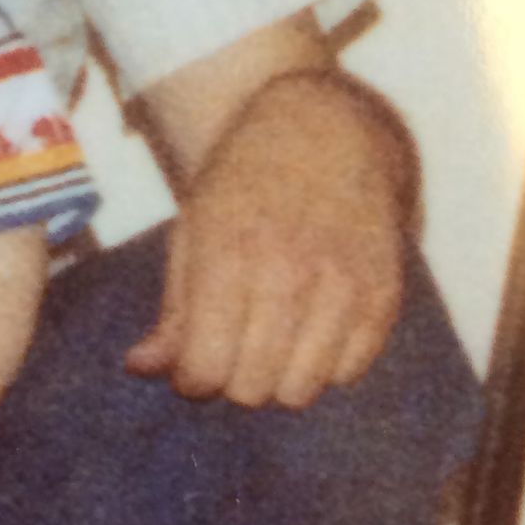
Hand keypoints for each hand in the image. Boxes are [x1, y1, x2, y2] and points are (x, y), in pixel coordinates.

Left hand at [126, 70, 405, 407]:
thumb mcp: (192, 235)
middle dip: (232, 380)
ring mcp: (343, 285)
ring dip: (279, 379)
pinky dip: (326, 364)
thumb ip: (172, 310)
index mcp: (228, 255)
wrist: (325, 133)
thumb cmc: (243, 189)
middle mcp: (289, 272)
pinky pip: (348, 373)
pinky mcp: (383, 294)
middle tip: (233, 346)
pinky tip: (312, 326)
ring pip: (301, 391)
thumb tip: (141, 369)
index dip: (191, 379)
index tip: (194, 362)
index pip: (204, 367)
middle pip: (252, 389)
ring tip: (271, 338)